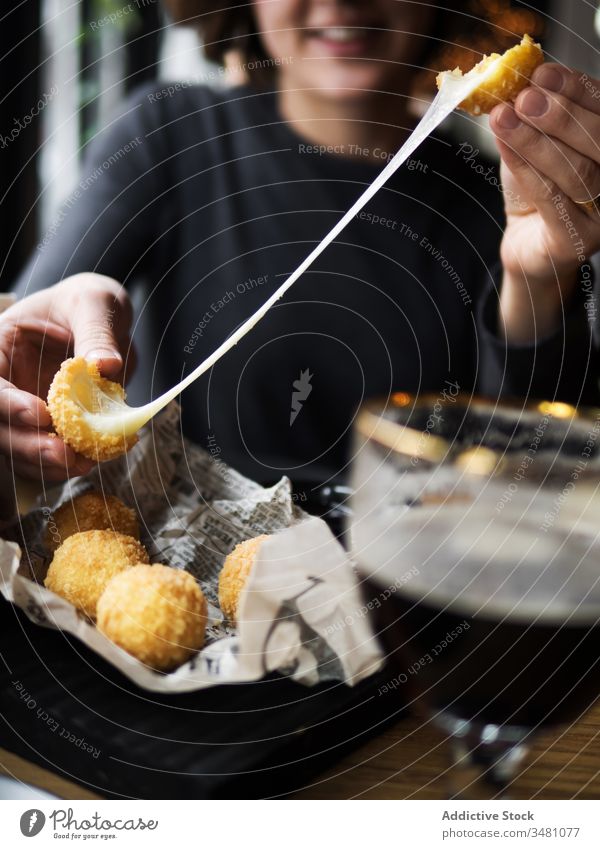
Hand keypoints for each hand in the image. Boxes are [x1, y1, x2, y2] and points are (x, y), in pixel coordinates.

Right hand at [0, 273, 132, 479]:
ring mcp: (21, 410)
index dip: (7, 404)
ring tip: (83, 463)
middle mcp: (5, 382)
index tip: (42, 414)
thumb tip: (105, 365)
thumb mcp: (95, 303)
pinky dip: (63, 466)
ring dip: (45, 464)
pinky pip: (43, 457)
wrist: (103, 322)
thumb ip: (97, 333)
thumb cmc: (88, 303)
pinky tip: (90, 461)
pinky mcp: (45, 430)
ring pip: (16, 449)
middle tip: (65, 454)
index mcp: (0, 346)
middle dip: (27, 444)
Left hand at [490, 63, 599, 342]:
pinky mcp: (579, 241)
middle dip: (559, 116)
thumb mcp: (539, 141)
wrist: (527, 243)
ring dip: (535, 141)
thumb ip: (538, 112)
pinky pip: (552, 200)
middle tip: (524, 97)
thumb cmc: (538, 188)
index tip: (542, 73)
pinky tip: (505, 147)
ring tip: (504, 118)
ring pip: (574, 171)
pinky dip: (526, 170)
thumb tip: (519, 77)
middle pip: (598, 140)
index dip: (576, 89)